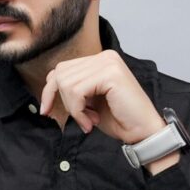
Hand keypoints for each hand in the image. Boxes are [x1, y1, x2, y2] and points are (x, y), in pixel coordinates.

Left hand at [38, 50, 165, 143]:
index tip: (47, 111)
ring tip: (89, 120)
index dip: (50, 91)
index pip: (62, 68)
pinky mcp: (110, 74)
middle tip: (79, 118)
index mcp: (100, 61)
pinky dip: (78, 111)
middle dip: (61, 100)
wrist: (143, 132)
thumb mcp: (89, 102)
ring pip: (66, 83)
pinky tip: (92, 121)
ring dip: (73, 109)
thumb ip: (73, 91)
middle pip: (60, 73)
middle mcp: (105, 57)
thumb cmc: (119, 120)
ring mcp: (108, 63)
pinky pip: (77, 91)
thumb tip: (48, 90)